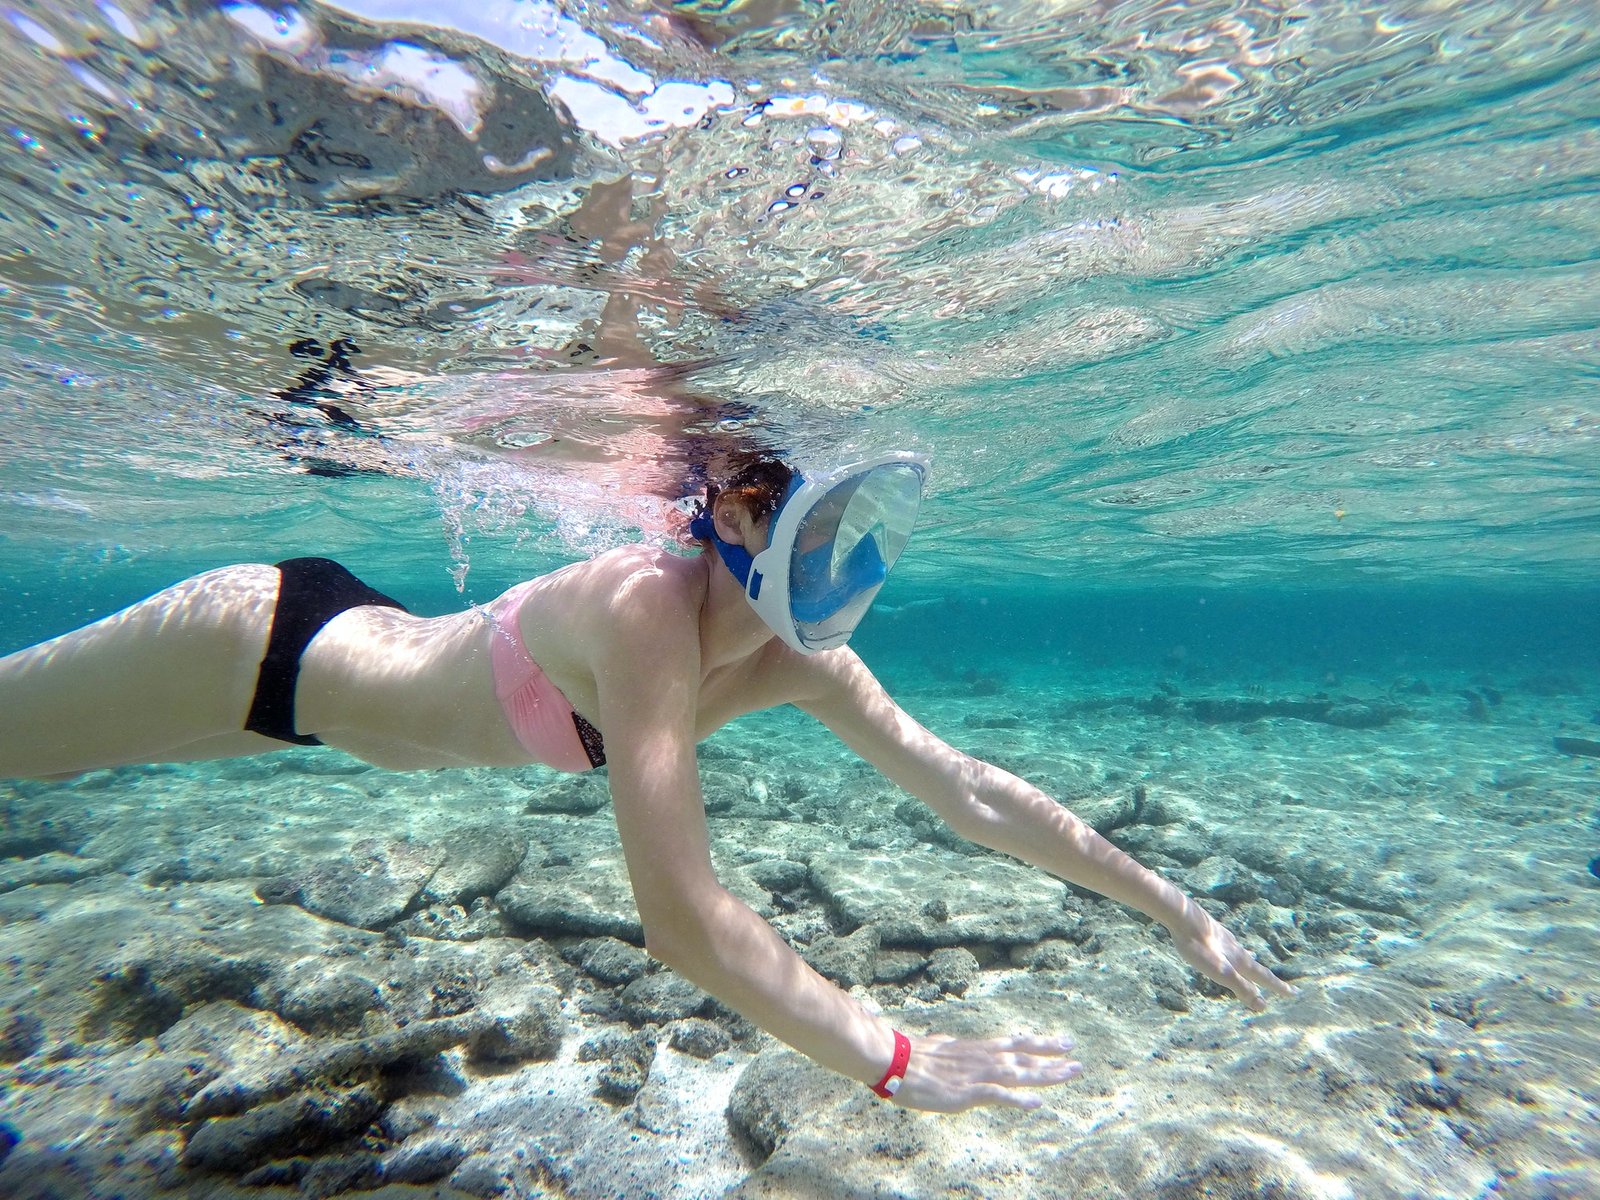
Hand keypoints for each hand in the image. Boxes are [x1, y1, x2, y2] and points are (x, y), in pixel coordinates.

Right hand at [890, 1033, 1080, 1112]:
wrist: (895, 1062)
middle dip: (1051, 1060)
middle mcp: (982, 1058)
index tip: (1063, 1043)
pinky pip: (996, 1095)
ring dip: (1044, 1074)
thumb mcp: (939, 1046)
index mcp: (976, 1049)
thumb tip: (949, 1042)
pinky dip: (1017, 1099)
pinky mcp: (966, 1092)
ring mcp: (976, 1074)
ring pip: (1017, 1073)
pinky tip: (1035, 1102)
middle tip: (1077, 1062)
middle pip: (1023, 1057)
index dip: (1040, 1044)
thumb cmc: (912, 1056)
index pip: (1015, 1044)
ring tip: (1068, 1074)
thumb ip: (952, 1047)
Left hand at [1166, 905, 1297, 1010]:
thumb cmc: (1197, 946)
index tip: (1295, 993)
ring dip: (1250, 960)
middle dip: (1268, 978)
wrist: (1181, 915)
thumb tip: (1263, 1005)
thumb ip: (1240, 987)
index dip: (1279, 988)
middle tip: (1282, 984)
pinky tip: (1225, 942)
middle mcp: (1236, 948)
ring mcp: (1223, 938)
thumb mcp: (1220, 971)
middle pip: (1255, 966)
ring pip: (1241, 952)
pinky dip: (1233, 947)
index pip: (1264, 977)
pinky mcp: (1210, 931)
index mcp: (1239, 960)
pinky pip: (1227, 943)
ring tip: (1254, 958)